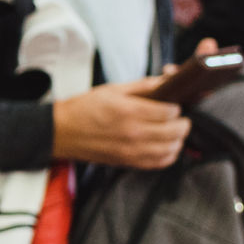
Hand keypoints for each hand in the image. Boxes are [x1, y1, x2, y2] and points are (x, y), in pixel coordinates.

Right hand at [52, 77, 190, 169]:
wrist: (61, 132)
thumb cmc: (84, 109)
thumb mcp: (112, 90)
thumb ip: (142, 86)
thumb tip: (165, 80)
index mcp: (129, 111)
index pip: (170, 111)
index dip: (176, 107)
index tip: (173, 104)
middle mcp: (133, 133)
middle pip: (176, 131)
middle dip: (182, 122)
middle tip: (178, 117)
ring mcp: (132, 151)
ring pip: (172, 148)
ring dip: (178, 139)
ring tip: (173, 131)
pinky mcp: (128, 163)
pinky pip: (160, 163)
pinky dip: (169, 155)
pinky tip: (165, 146)